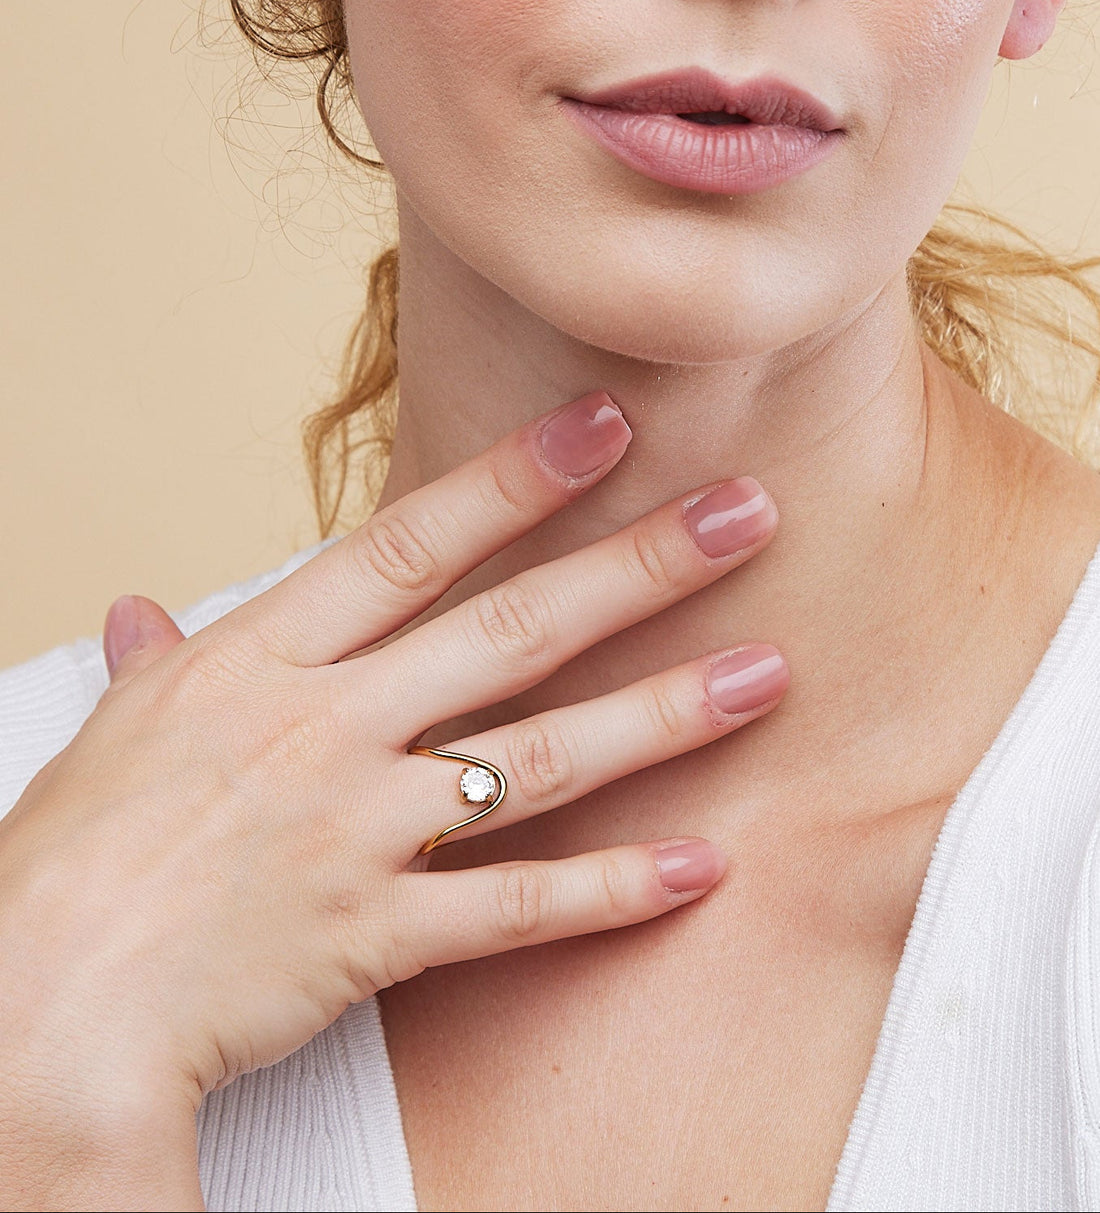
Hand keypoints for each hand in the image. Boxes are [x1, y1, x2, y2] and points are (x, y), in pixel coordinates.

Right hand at [0, 392, 785, 1207]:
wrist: (43, 1004)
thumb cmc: (72, 858)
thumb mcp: (113, 733)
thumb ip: (153, 664)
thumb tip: (138, 611)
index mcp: (262, 662)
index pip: (410, 545)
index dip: (517, 481)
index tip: (609, 426)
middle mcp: (327, 729)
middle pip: (513, 631)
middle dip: (638, 568)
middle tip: (748, 515)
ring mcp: (359, 830)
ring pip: (542, 760)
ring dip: (663, 715)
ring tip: (765, 673)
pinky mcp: (378, 936)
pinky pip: (518, 910)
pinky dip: (614, 891)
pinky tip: (702, 865)